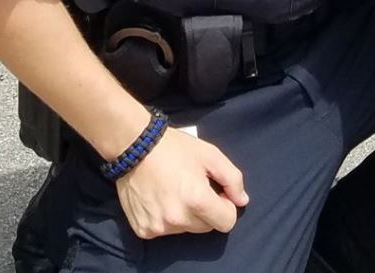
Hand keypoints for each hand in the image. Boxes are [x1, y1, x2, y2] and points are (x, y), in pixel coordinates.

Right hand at [116, 127, 248, 239]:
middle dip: (205, 210)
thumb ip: (232, 178)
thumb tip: (242, 201)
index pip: (227, 222)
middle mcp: (178, 219)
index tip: (215, 191)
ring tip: (173, 189)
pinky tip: (159, 197)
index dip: (225, 205)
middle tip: (192, 186)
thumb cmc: (174, 147)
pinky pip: (164, 230)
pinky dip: (165, 218)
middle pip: (206, 226)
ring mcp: (159, 227)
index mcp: (197, 200)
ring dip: (185, 214)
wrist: (133, 144)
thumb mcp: (210, 154)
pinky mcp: (144, 229)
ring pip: (185, 229)